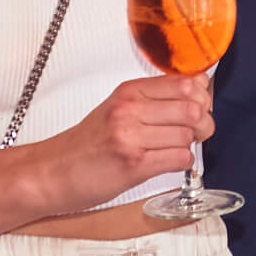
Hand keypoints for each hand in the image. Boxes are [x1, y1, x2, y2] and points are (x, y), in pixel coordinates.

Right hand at [40, 73, 210, 213]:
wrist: (51, 172)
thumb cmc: (86, 144)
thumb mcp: (117, 109)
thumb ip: (153, 101)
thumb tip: (198, 95)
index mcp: (129, 91)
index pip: (186, 83)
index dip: (202, 98)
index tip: (200, 108)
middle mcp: (130, 109)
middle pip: (193, 108)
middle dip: (204, 123)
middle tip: (197, 133)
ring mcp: (131, 136)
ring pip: (188, 134)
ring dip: (191, 145)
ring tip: (176, 149)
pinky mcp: (134, 164)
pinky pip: (180, 158)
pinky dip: (183, 163)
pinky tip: (168, 163)